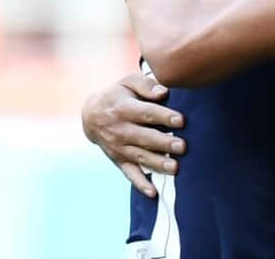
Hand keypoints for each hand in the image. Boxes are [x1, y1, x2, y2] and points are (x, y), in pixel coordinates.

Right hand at [81, 72, 186, 195]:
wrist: (91, 114)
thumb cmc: (119, 94)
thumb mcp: (128, 83)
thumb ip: (146, 85)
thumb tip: (164, 92)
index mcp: (123, 109)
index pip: (146, 113)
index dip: (163, 117)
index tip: (181, 120)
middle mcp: (119, 130)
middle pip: (144, 137)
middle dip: (164, 143)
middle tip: (183, 146)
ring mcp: (118, 147)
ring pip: (140, 157)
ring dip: (157, 164)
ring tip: (175, 168)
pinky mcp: (118, 160)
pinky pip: (130, 173)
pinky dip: (140, 184)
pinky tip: (153, 193)